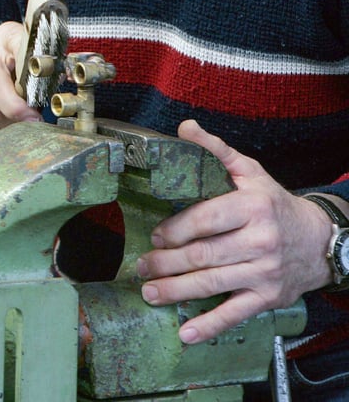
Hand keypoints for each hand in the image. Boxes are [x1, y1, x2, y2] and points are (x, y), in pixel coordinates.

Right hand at [0, 21, 40, 131]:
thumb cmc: (21, 55)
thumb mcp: (37, 51)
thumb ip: (49, 63)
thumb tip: (67, 77)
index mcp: (6, 37)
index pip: (15, 48)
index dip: (27, 72)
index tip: (37, 99)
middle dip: (15, 109)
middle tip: (35, 122)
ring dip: (8, 122)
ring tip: (25, 124)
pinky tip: (11, 124)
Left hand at [136, 120, 334, 343]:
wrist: (320, 240)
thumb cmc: (274, 203)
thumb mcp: (249, 171)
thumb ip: (215, 151)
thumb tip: (184, 128)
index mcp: (252, 207)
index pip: (205, 220)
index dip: (175, 229)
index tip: (154, 235)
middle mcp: (260, 241)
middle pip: (203, 255)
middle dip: (166, 263)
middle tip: (142, 266)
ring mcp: (264, 272)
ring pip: (212, 284)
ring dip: (176, 291)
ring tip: (149, 292)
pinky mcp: (267, 298)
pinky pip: (235, 314)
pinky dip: (208, 325)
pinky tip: (185, 332)